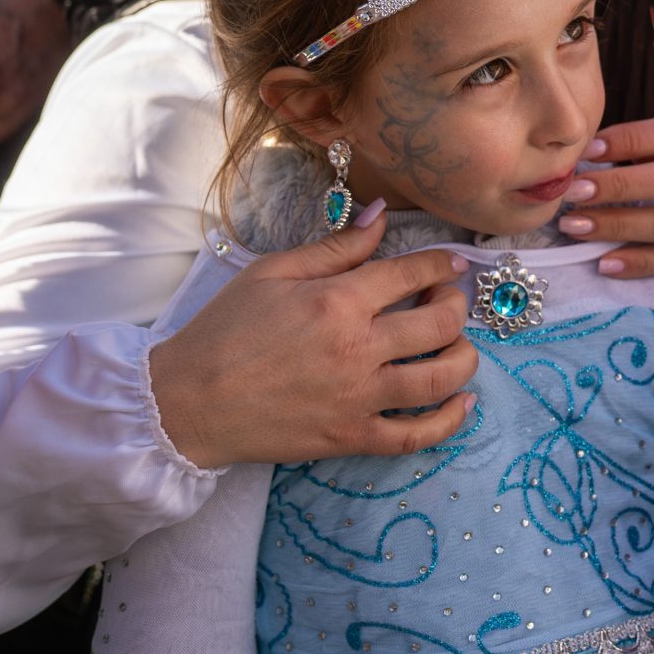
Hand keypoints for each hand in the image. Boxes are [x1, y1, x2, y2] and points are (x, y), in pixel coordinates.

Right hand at [147, 205, 480, 468]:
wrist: (188, 401)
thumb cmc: (224, 331)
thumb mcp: (272, 272)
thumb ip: (335, 247)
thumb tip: (381, 216)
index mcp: (338, 301)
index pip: (413, 273)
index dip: (443, 264)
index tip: (453, 263)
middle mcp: (358, 348)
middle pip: (441, 323)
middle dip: (455, 305)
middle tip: (447, 300)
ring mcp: (359, 397)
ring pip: (442, 378)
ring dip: (465, 357)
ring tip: (458, 346)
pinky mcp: (352, 437)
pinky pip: (417, 435)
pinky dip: (450, 421)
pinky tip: (464, 403)